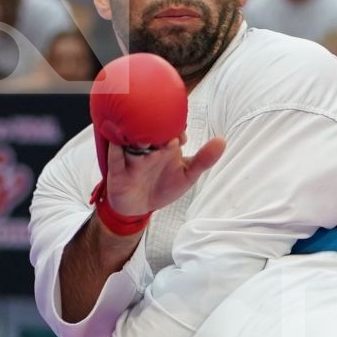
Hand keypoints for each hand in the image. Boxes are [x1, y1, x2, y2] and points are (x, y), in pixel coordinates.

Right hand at [102, 135, 226, 225]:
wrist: (140, 208)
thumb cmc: (164, 185)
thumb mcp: (187, 175)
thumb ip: (204, 159)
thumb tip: (222, 141)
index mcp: (165, 145)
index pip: (170, 128)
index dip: (176, 129)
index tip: (180, 140)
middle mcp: (148, 147)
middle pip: (149, 132)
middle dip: (154, 131)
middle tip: (164, 137)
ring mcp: (132, 158)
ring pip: (131, 143)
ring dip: (135, 139)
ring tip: (143, 141)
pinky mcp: (117, 171)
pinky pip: (114, 158)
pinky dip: (115, 150)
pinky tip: (118, 144)